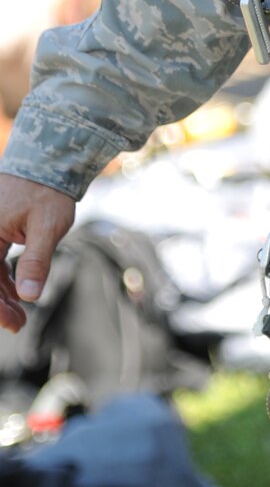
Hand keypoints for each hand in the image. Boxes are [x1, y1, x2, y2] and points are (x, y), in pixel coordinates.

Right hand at [0, 174, 76, 331]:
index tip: (13, 323)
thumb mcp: (47, 227)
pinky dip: (3, 279)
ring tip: (20, 316)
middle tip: (19, 324)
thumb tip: (28, 295)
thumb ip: (36, 261)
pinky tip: (17, 293)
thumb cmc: (48, 191)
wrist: (47, 162)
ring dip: (0, 294)